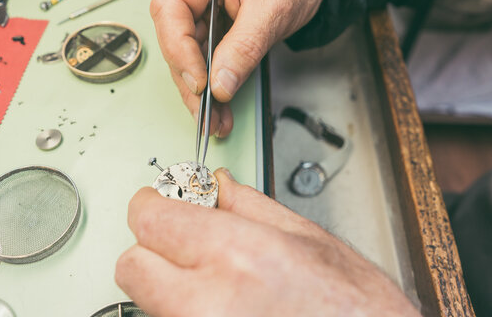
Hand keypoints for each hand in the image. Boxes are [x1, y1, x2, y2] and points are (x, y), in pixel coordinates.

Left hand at [116, 169, 419, 316]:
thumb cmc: (359, 312)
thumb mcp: (312, 241)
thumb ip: (252, 206)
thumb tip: (218, 187)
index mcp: (238, 255)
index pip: (152, 218)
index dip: (152, 202)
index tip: (159, 199)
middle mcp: (206, 304)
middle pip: (132, 264)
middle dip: (152, 245)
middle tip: (181, 238)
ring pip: (147, 300)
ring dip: (167, 281)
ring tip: (213, 276)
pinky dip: (185, 309)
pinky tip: (222, 302)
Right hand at [150, 0, 326, 137]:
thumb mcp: (272, 8)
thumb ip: (245, 46)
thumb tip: (221, 83)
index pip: (171, 10)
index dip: (179, 50)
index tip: (200, 82)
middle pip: (177, 42)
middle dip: (191, 84)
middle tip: (205, 116)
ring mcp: (203, 14)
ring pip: (190, 59)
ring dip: (202, 94)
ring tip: (215, 122)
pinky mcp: (215, 32)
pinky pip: (208, 62)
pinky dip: (215, 87)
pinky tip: (220, 109)